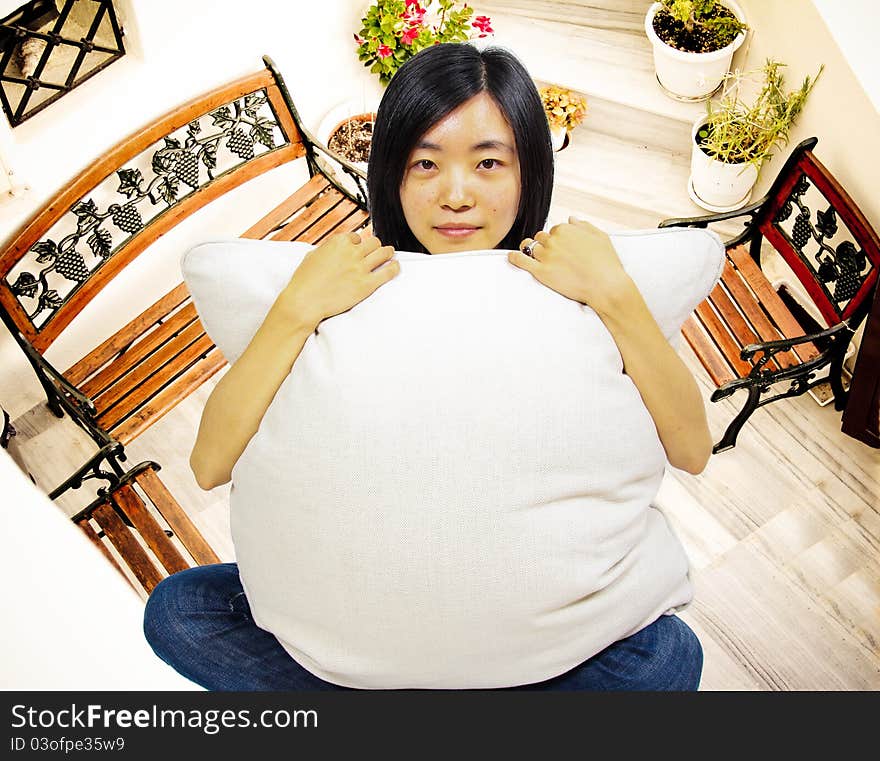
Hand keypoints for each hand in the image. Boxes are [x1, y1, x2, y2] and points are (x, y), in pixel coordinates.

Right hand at [280, 231, 398, 326]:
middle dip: (375, 247)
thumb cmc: (304, 281)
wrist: (305, 301)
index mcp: (338, 242)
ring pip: (384, 252)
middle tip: (377, 251)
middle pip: (373, 242)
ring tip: (389, 255)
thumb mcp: (312, 256)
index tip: (359, 249)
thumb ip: (327, 249)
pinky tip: (395, 267)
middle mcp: (351, 252)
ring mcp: (360, 268)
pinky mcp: (367, 284)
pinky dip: (394, 268)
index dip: (358, 244)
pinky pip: (388, 272)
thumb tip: (333, 248)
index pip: (357, 237)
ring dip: (388, 253)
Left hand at [507, 216, 632, 315]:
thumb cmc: (607, 263)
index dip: (558, 239)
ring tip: (533, 256)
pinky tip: (511, 257)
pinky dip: (514, 258)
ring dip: (531, 251)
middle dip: (545, 245)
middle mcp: (553, 240)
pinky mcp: (540, 271)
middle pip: (541, 238)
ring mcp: (546, 255)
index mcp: (566, 229)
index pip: (555, 230)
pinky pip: (521, 260)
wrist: (606, 286)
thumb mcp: (600, 236)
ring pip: (530, 247)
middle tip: (553, 256)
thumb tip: (571, 218)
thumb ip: (584, 225)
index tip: (563, 248)